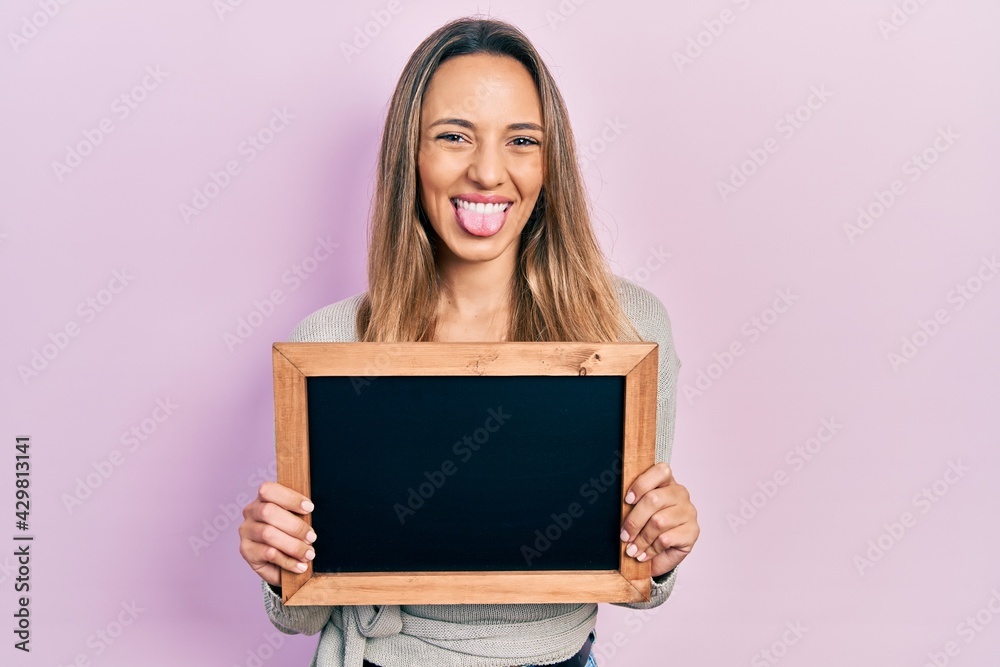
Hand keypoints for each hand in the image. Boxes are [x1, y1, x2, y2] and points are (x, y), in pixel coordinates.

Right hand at [238, 481, 317, 586]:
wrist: (279, 563)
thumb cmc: (290, 535)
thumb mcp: (295, 522)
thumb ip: (299, 516)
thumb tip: (310, 518)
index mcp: (263, 499)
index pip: (268, 490)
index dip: (290, 498)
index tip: (310, 508)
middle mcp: (250, 512)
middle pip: (268, 512)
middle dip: (295, 525)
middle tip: (312, 537)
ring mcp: (246, 531)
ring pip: (268, 534)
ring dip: (293, 545)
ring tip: (308, 554)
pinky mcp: (246, 551)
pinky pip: (268, 554)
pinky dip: (288, 561)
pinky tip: (300, 565)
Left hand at [619, 462, 698, 577]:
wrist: (663, 553)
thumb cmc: (648, 527)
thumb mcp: (638, 512)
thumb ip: (632, 505)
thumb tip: (618, 508)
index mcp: (666, 482)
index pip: (660, 471)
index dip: (641, 484)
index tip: (627, 500)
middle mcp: (680, 493)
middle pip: (654, 499)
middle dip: (634, 521)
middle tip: (624, 536)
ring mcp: (688, 512)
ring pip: (658, 521)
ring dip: (641, 539)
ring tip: (632, 550)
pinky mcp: (692, 532)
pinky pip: (666, 539)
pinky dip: (651, 549)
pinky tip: (645, 554)